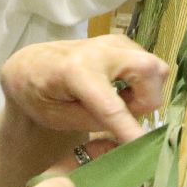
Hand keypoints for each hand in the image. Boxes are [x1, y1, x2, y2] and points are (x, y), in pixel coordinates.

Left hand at [0, 35, 167, 143]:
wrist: (32, 64)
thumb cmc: (39, 94)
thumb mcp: (57, 117)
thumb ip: (93, 122)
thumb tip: (129, 129)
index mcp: (76, 71)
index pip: (111, 105)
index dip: (129, 128)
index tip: (143, 144)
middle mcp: (100, 50)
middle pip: (150, 72)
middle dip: (146, 101)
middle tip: (122, 115)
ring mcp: (115, 42)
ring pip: (155, 69)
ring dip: (144, 93)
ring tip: (117, 102)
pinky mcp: (123, 43)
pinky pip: (149, 66)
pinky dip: (141, 84)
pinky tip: (118, 91)